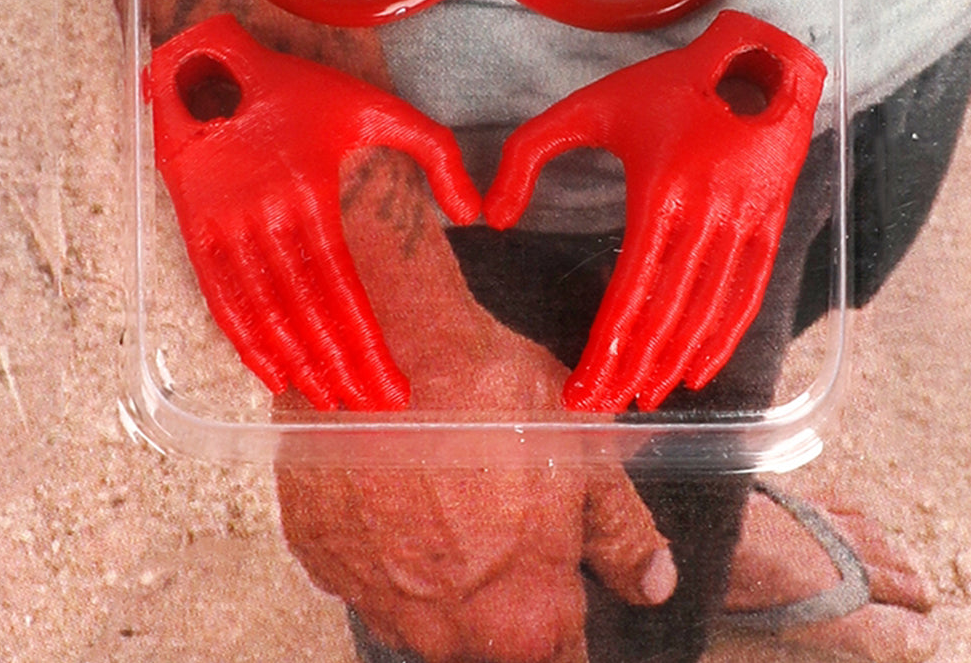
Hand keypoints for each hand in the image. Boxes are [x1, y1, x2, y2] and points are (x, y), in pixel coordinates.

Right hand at [148, 13, 479, 409]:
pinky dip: (244, 343)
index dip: (367, 347)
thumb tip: (473, 215)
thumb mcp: (377, 105)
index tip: (395, 388)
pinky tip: (272, 373)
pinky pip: (220, 299)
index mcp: (310, 192)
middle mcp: (263, 215)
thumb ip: (436, 151)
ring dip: (297, 365)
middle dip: (341, 369)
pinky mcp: (195, 229)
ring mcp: (223, 226)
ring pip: (263, 315)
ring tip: (330, 400)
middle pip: (306, 314)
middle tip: (371, 409)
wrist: (212, 65)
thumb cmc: (302, 89)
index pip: (343, 292)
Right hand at [276, 311, 676, 662]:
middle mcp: (443, 632)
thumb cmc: (487, 392)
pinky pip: (360, 566)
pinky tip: (390, 478)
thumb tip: (654, 582)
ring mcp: (371, 598)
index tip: (557, 572)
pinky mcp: (317, 556)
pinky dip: (377, 536)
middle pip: (485, 635)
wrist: (382, 339)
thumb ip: (621, 530)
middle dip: (499, 585)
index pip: (560, 654)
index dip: (564, 611)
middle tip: (497, 503)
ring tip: (441, 484)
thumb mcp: (584, 450)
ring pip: (418, 606)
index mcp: (523, 618)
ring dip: (434, 565)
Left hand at [483, 10, 825, 411]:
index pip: (630, 290)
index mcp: (661, 190)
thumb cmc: (662, 85)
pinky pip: (749, 293)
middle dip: (633, 368)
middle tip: (602, 406)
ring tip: (643, 396)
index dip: (605, 347)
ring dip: (676, 361)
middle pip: (668, 312)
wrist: (754, 58)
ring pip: (708, 311)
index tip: (579, 391)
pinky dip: (725, 338)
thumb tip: (493, 219)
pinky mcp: (771, 221)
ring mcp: (747, 219)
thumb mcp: (587, 106)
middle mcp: (709, 211)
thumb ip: (528, 153)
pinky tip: (699, 369)